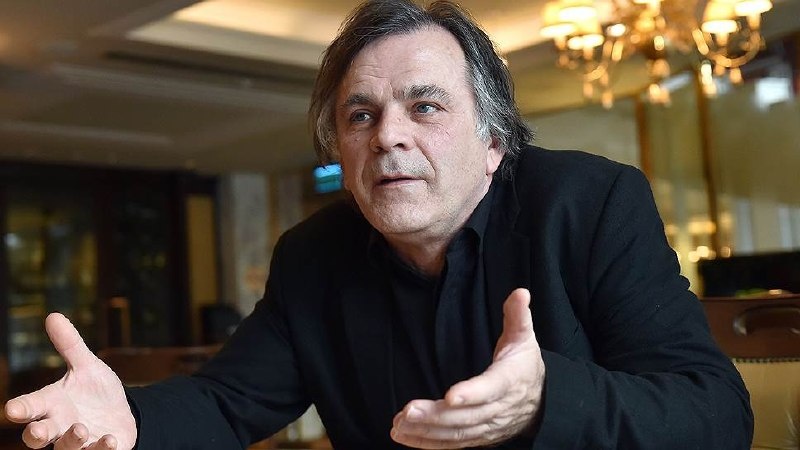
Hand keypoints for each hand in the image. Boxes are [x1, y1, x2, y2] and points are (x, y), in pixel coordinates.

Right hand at [3, 313, 136, 448]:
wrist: (121, 413)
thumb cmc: (95, 391)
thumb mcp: (86, 366)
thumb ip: (70, 345)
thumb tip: (53, 315)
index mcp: (52, 404)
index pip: (30, 406)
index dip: (21, 409)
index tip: (12, 409)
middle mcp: (60, 425)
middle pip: (39, 436)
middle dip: (36, 435)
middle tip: (37, 431)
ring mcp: (79, 442)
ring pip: (66, 448)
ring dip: (71, 440)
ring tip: (81, 429)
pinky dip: (102, 449)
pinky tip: (110, 440)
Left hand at [390, 288, 544, 448]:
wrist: (542, 402)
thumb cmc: (525, 365)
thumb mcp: (525, 338)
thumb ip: (518, 316)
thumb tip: (520, 292)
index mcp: (509, 381)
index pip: (490, 389)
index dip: (471, 393)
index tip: (449, 395)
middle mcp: (498, 408)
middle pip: (467, 416)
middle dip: (436, 416)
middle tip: (408, 411)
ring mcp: (488, 427)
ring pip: (457, 433)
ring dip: (427, 431)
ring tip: (399, 425)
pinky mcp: (478, 437)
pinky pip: (453, 443)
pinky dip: (428, 443)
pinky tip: (405, 437)